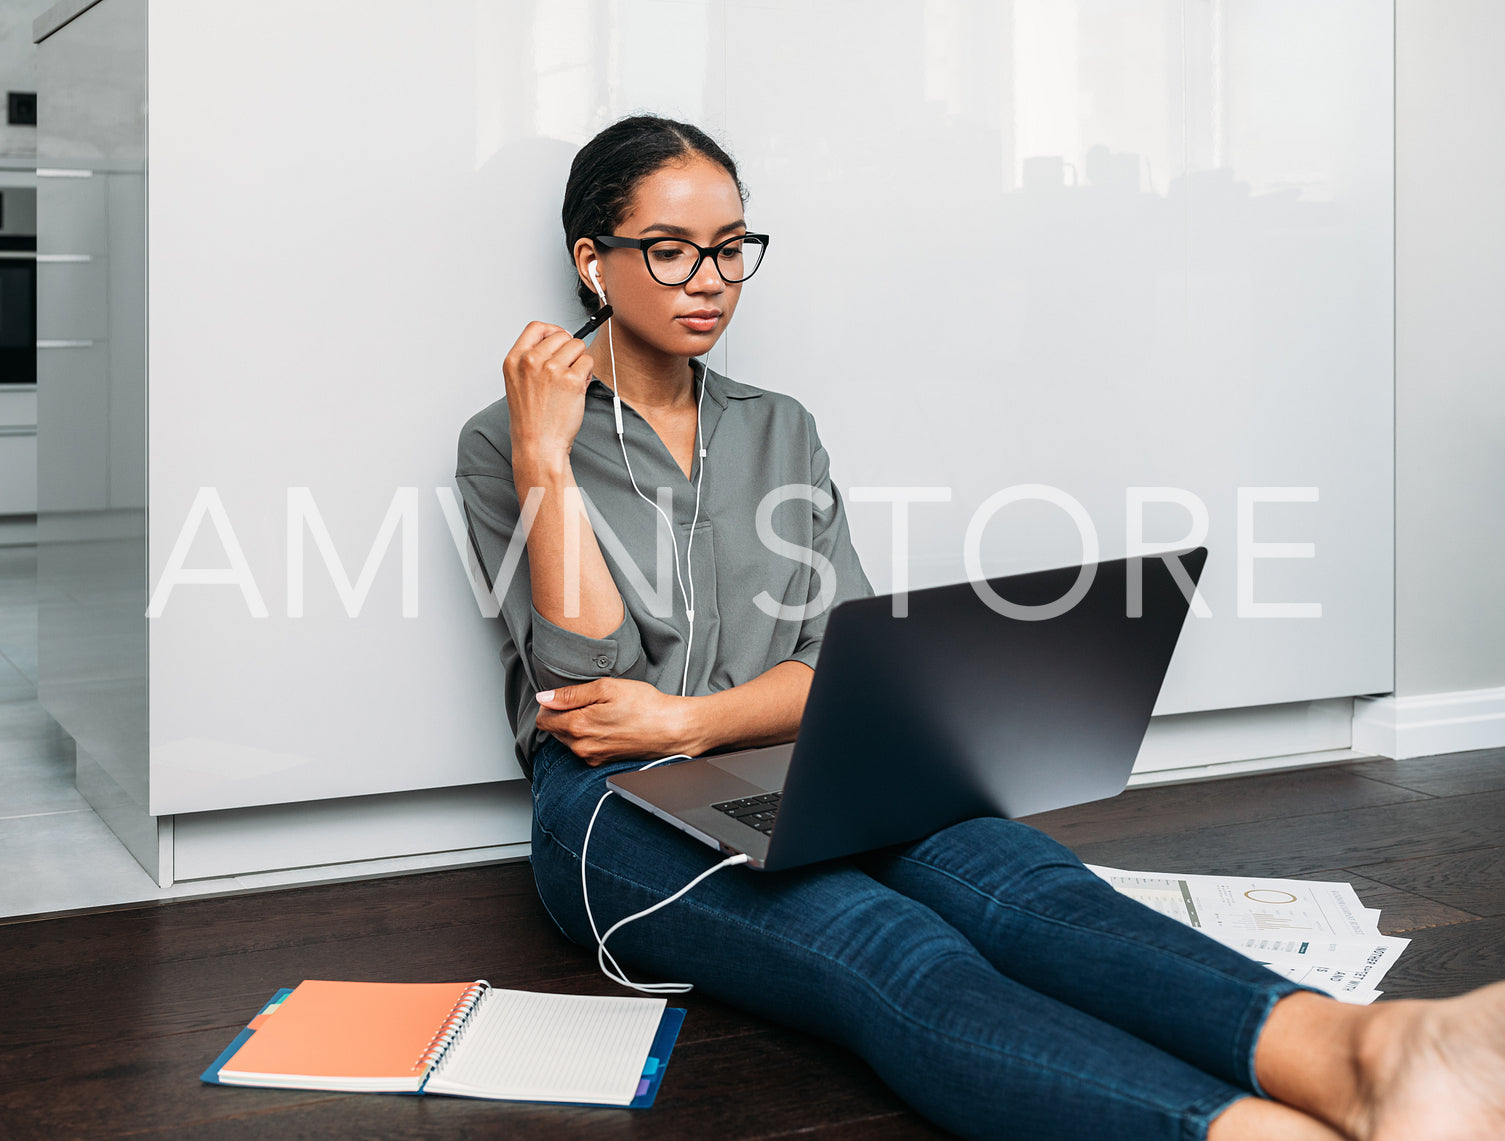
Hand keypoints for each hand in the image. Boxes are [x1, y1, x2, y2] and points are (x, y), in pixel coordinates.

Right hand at [503, 321, 594, 465]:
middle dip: (569, 349)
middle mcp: (531, 361)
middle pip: (561, 335)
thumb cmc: (531, 420)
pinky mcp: (571, 380)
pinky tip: (578, 387)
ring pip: (578, 346)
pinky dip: (588, 373)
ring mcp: (551, 369)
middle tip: (567, 367)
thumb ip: (531, 360)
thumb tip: (556, 342)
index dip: (553, 330)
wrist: (538, 444)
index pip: (536, 327)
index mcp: (514, 360)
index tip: (560, 339)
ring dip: (580, 361)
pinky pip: (588, 362)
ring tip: (571, 380)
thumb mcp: (518, 383)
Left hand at [534, 678, 693, 764]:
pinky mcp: (601, 762)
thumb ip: (571, 694)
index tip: (567, 696)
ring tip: (600, 713)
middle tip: (589, 702)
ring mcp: (591, 757)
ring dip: (576, 726)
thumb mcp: (607, 688)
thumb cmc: (644, 706)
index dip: (551, 704)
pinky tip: (607, 725)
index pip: (543, 719)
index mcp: (579, 726)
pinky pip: (582, 748)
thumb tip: (544, 698)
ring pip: (568, 739)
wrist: (671, 729)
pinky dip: (588, 736)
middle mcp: (581, 747)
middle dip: (563, 715)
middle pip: (554, 730)